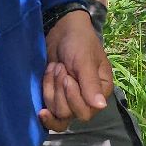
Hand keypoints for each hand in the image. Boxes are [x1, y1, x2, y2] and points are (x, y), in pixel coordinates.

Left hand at [39, 12, 110, 130]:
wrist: (62, 31)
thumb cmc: (79, 42)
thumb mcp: (85, 61)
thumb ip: (91, 84)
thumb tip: (101, 106)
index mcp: (100, 92)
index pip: (85, 112)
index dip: (72, 97)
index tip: (67, 77)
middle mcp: (87, 99)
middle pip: (68, 114)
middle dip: (59, 91)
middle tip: (60, 67)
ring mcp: (70, 99)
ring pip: (56, 112)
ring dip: (51, 88)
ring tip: (54, 67)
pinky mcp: (56, 96)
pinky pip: (48, 107)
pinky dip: (45, 92)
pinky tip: (46, 77)